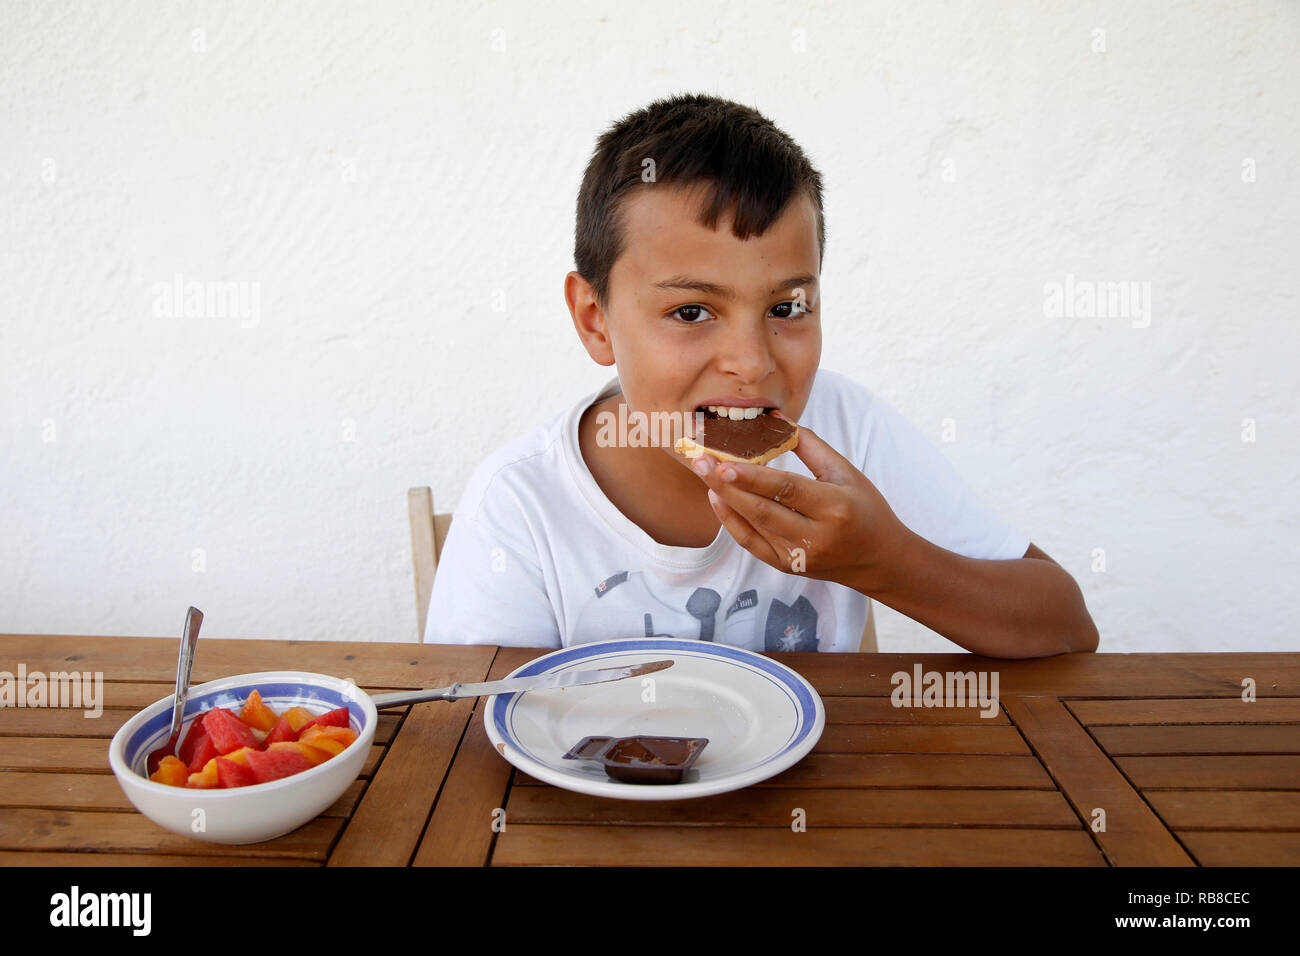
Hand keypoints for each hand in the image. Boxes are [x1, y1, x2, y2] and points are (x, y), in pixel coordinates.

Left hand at [688, 412, 909, 593]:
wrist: (878, 559)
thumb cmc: (865, 508)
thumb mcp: (844, 471)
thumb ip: (809, 444)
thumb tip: (775, 418)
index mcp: (834, 507)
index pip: (786, 490)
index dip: (753, 478)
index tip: (724, 463)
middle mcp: (815, 536)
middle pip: (762, 510)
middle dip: (727, 485)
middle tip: (700, 461)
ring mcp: (798, 556)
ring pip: (753, 527)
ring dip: (725, 500)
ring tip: (704, 473)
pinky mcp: (786, 566)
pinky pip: (752, 544)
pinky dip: (731, 522)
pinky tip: (717, 498)